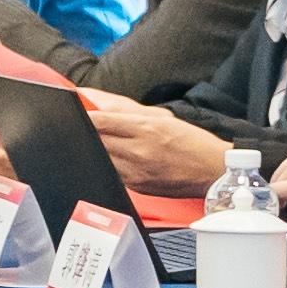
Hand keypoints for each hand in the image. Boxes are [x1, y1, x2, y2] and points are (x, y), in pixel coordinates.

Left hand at [81, 96, 222, 196]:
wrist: (213, 171)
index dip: (83, 117)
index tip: (73, 112)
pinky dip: (110, 163)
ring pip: (100, 158)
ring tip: (106, 142)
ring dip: (97, 149)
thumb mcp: (161, 117)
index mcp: (145, 129)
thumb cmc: (190, 141)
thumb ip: (125, 109)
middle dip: (87, 132)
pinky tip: (118, 158)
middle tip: (83, 127)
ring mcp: (136, 172)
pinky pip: (112, 172)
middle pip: (96, 140)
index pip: (100, 121)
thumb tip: (94, 100)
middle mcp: (138, 151)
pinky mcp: (136, 187)